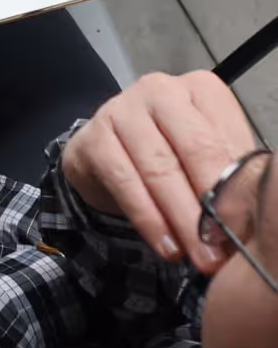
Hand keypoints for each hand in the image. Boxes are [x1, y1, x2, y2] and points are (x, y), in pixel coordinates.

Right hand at [62, 71, 255, 272]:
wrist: (106, 153)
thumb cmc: (170, 154)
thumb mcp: (207, 159)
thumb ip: (231, 176)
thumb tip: (254, 215)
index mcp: (200, 89)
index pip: (225, 140)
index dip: (239, 190)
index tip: (247, 229)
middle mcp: (160, 90)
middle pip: (194, 150)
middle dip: (212, 207)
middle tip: (224, 250)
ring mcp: (122, 108)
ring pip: (159, 168)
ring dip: (183, 220)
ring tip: (201, 257)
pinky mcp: (94, 135)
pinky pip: (124, 180)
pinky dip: (148, 218)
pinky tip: (167, 245)